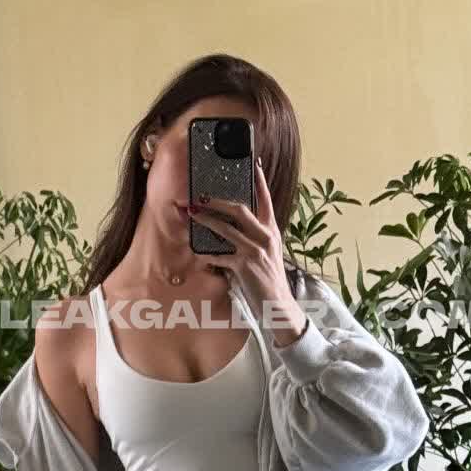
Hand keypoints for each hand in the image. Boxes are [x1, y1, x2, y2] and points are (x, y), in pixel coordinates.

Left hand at [191, 157, 307, 345]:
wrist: (278, 306)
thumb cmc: (268, 279)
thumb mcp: (266, 253)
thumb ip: (253, 238)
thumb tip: (229, 226)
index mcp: (271, 231)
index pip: (266, 200)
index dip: (259, 181)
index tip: (253, 164)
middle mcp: (266, 237)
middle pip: (240, 209)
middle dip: (217, 201)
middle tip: (199, 196)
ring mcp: (256, 251)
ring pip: (226, 229)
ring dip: (206, 220)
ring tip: (191, 213)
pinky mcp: (245, 266)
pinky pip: (220, 255)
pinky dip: (207, 253)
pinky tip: (197, 251)